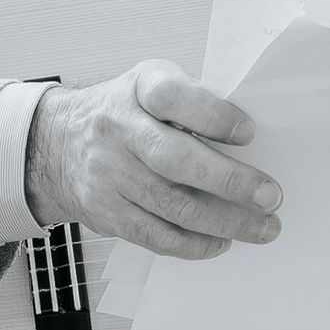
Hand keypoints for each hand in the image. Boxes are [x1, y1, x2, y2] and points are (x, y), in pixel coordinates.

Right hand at [26, 61, 280, 259]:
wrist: (58, 143)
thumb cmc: (125, 113)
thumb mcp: (152, 85)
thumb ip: (194, 102)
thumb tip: (252, 140)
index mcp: (138, 89)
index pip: (174, 98)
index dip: (214, 116)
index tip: (249, 133)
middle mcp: (117, 129)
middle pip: (177, 161)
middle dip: (230, 182)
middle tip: (271, 197)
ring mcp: (108, 174)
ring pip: (172, 205)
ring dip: (225, 222)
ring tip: (263, 228)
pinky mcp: (106, 212)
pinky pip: (155, 235)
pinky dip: (194, 244)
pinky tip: (221, 241)